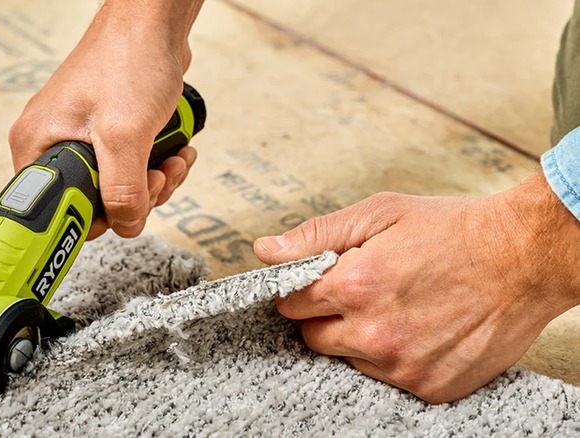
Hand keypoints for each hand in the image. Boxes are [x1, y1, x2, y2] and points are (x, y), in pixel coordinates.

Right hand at [9, 1, 201, 238]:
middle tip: (155, 179)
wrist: (154, 23)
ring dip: (155, 184)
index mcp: (37, 145)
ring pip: (119, 188)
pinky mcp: (111, 133)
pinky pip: (133, 169)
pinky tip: (176, 153)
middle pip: (93, 203)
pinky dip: (158, 168)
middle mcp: (55, 144)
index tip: (123, 213)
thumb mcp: (124, 135)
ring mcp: (85, 139)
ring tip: (173, 163)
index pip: (55, 210)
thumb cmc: (127, 58)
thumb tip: (127, 225)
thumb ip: (123, 191)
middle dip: (135, 199)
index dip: (93, 218)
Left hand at [254, 172, 579, 403]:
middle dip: (325, 316)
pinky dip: (394, 358)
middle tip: (361, 293)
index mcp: (356, 286)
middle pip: (313, 337)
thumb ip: (315, 235)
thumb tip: (264, 250)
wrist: (524, 257)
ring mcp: (403, 366)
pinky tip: (419, 329)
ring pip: (348, 360)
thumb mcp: (379, 213)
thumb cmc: (451, 229)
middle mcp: (375, 334)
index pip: (290, 304)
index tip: (319, 284)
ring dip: (360, 338)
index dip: (303, 291)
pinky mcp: (429, 388)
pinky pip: (386, 380)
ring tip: (398, 307)